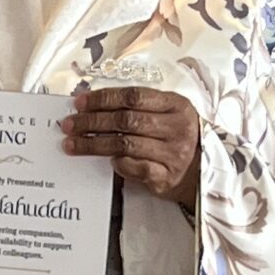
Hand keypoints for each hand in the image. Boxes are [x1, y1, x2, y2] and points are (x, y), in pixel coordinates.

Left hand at [62, 83, 200, 203]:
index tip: (80, 102)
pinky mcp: (166, 177)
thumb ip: (140, 108)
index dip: (104, 98)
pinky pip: (134, 167)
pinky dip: (117, 163)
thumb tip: (94, 107)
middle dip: (92, 121)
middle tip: (69, 124)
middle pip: (125, 120)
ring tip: (72, 143)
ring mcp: (173, 154)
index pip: (134, 96)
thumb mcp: (170, 115)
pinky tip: (105, 160)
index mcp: (176, 105)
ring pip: (125, 144)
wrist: (206, 173)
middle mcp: (177, 128)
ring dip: (93, 143)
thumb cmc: (179, 140)